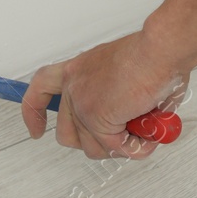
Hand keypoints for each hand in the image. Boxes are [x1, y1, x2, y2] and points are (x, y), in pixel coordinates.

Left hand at [22, 30, 189, 160]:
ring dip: (120, 147)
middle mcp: (74, 85)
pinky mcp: (97, 119)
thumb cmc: (155, 54)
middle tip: (122, 137)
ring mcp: (83, 104)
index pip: (42, 89)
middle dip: (95, 142)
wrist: (161, 49)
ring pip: (92, 147)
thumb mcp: (125, 74)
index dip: (35, 113)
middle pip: (67, 133)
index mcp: (80, 69)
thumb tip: (134, 125)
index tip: (37, 130)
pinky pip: (114, 148)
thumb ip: (118, 100)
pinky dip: (135, 148)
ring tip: (143, 133)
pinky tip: (148, 137)